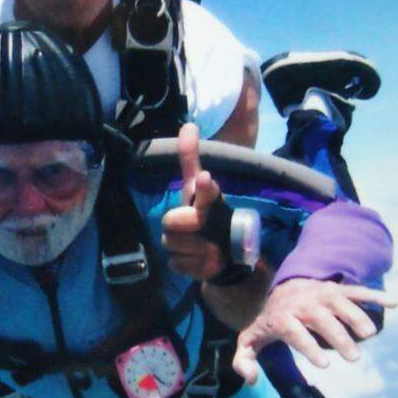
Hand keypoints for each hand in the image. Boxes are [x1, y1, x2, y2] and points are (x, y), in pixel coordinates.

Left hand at [161, 122, 224, 279]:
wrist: (227, 257)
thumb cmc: (207, 217)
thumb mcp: (197, 189)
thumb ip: (190, 158)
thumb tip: (188, 126)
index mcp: (211, 202)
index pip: (207, 192)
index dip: (204, 187)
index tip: (203, 179)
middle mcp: (214, 223)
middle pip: (171, 222)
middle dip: (174, 225)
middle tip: (190, 227)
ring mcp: (212, 249)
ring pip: (170, 245)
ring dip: (176, 245)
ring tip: (193, 243)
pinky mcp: (206, 270)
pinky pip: (176, 264)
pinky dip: (181, 263)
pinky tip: (195, 259)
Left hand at [231, 279, 395, 383]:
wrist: (281, 288)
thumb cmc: (271, 322)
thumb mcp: (251, 340)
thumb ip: (244, 360)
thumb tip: (250, 380)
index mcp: (282, 317)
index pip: (294, 331)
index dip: (309, 347)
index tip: (325, 364)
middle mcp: (303, 304)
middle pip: (321, 318)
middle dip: (337, 336)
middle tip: (354, 357)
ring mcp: (321, 294)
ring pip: (340, 303)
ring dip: (356, 316)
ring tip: (369, 335)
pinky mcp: (337, 290)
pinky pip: (356, 291)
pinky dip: (374, 295)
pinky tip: (393, 303)